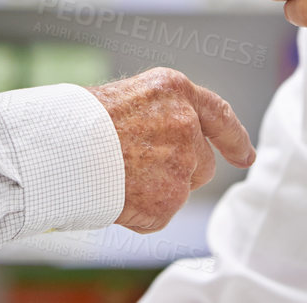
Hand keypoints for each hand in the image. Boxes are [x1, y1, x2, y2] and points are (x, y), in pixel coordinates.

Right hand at [86, 68, 254, 233]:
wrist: (60, 148)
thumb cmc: (81, 121)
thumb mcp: (128, 99)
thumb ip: (160, 117)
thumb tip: (173, 145)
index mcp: (176, 91)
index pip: (219, 115)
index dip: (235, 139)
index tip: (246, 156)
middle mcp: (187, 125)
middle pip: (203, 162)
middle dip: (181, 171)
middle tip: (136, 167)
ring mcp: (181, 164)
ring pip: (180, 190)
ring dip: (158, 191)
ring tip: (117, 176)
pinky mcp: (169, 200)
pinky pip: (159, 215)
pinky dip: (139, 213)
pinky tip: (115, 194)